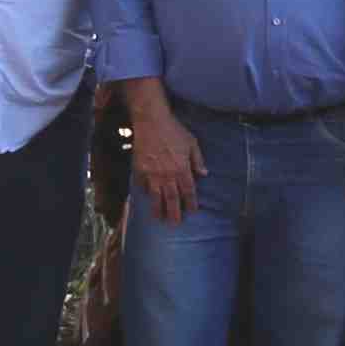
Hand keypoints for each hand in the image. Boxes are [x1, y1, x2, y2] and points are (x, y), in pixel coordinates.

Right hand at [126, 101, 201, 224]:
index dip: (191, 203)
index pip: (188, 191)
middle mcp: (167, 175)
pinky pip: (142, 185)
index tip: (192, 211)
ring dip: (157, 209)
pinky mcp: (139, 169)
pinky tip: (146, 197)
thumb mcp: (192, 143)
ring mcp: (152, 174)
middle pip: (172, 199)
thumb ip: (198, 160)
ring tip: (158, 218)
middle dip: (174, 213)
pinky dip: (144, 192)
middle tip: (175, 224)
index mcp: (182, 169)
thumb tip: (204, 174)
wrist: (151, 121)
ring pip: (155, 196)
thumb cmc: (174, 130)